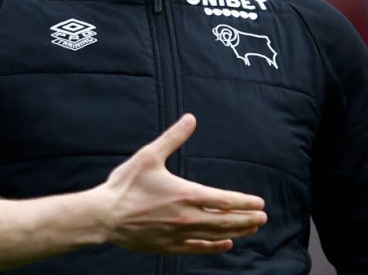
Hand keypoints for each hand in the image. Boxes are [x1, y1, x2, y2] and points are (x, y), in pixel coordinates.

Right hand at [100, 114, 266, 253]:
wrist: (105, 215)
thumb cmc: (125, 185)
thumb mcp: (149, 155)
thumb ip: (173, 138)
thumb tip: (190, 119)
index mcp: (186, 194)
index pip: (225, 200)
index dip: (244, 202)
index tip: (259, 203)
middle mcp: (187, 217)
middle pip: (226, 220)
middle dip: (247, 219)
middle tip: (262, 218)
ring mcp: (179, 234)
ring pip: (215, 235)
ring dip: (236, 232)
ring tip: (251, 229)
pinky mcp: (169, 246)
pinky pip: (198, 248)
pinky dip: (214, 247)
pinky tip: (225, 244)